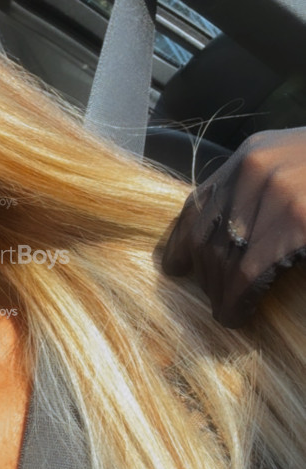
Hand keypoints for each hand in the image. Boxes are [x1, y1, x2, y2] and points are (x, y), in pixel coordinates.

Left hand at [161, 128, 305, 327]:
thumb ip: (263, 188)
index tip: (175, 266)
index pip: (200, 200)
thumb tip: (228, 231)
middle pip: (207, 232)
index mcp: (256, 153)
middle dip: (205, 272)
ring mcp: (276, 194)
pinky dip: (236, 301)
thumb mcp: (294, 166)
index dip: (182, 239)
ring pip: (223, 257)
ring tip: (226, 311)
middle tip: (212, 298)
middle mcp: (257, 168)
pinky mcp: (295, 223)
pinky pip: (247, 273)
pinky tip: (236, 315)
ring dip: (220, 292)